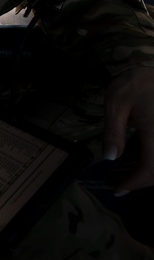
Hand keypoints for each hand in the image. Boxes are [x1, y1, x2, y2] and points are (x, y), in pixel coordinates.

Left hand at [102, 66, 153, 192]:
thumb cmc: (135, 83)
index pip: (150, 169)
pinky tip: (134, 162)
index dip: (134, 183)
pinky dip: (150, 162)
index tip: (117, 189)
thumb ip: (113, 132)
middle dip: (138, 182)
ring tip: (123, 177)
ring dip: (145, 173)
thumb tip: (110, 158)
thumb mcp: (116, 103)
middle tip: (117, 185)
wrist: (153, 70)